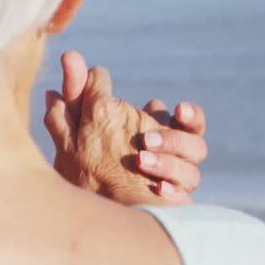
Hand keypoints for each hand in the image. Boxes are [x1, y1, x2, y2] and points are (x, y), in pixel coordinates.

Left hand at [44, 50, 207, 205]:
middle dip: (174, 139)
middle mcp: (174, 157)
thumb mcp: (80, 125)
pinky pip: (181, 201)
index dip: (188, 115)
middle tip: (145, 140)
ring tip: (141, 160)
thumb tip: (69, 55)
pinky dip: (170, 192)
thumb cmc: (89, 157)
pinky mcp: (169, 206)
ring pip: (192, 172)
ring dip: (168, 163)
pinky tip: (158, 189)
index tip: (178, 109)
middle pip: (195, 144)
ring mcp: (174, 184)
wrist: (88, 209)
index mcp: (163, 134)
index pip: (188, 121)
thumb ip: (79, 92)